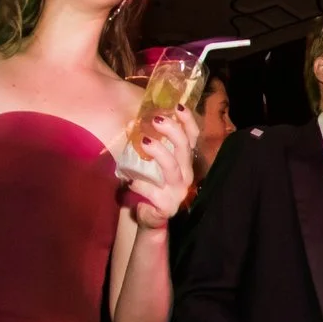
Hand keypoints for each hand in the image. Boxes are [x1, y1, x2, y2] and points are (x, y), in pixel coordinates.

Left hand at [121, 111, 195, 226]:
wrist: (148, 215)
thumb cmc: (148, 184)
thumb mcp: (150, 163)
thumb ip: (147, 145)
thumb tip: (130, 122)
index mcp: (183, 161)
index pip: (192, 137)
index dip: (188, 121)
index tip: (177, 106)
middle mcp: (185, 174)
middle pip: (184, 149)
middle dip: (172, 131)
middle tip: (156, 119)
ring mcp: (178, 191)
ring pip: (172, 168)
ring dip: (159, 153)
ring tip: (144, 142)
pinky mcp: (167, 206)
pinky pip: (154, 192)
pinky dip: (141, 186)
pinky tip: (131, 182)